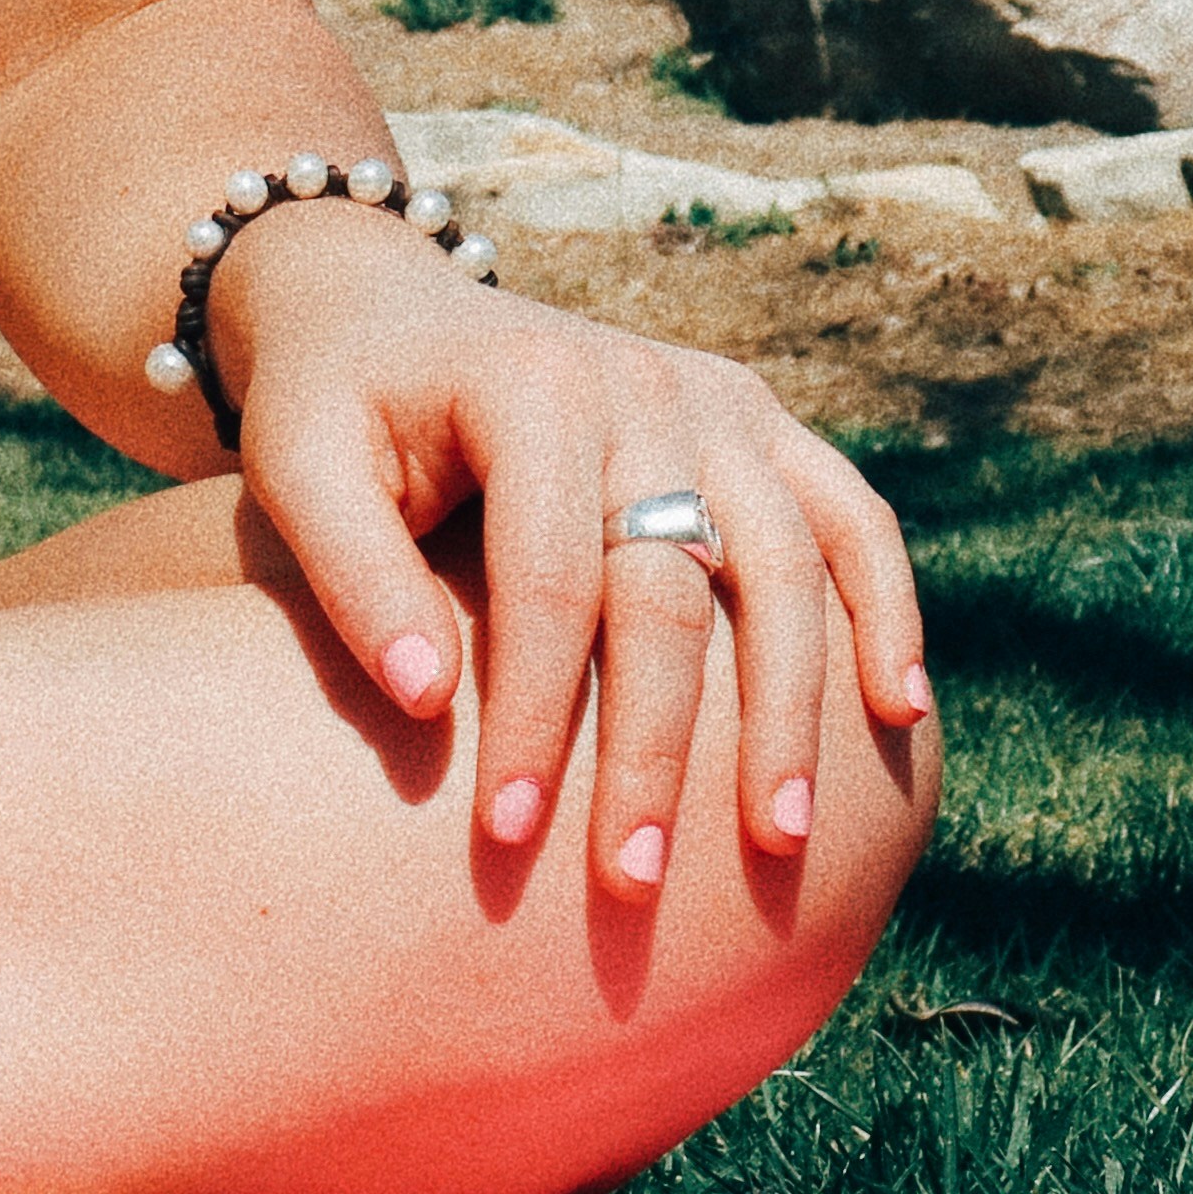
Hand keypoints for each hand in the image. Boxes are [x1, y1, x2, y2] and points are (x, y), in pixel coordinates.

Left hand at [205, 202, 930, 894]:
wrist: (387, 309)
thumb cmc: (335, 409)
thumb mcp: (295, 467)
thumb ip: (353, 575)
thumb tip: (428, 702)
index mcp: (529, 385)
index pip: (548, 581)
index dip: (531, 716)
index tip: (505, 836)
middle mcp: (643, 382)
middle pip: (670, 591)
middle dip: (654, 750)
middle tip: (631, 884)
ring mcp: (718, 400)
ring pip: (786, 567)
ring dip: (790, 712)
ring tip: (779, 840)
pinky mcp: (762, 423)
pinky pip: (853, 517)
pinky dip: (887, 609)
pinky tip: (896, 718)